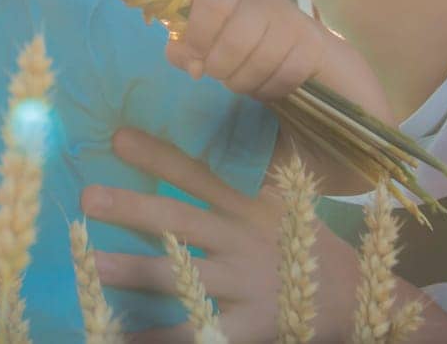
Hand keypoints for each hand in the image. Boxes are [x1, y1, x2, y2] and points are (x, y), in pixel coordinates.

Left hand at [81, 128, 361, 342]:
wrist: (358, 300)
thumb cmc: (306, 244)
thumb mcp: (285, 202)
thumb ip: (250, 174)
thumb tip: (218, 124)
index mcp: (248, 206)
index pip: (198, 174)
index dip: (158, 155)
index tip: (117, 138)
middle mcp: (242, 240)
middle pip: (180, 221)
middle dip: (133, 208)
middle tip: (88, 198)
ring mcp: (244, 284)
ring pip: (181, 275)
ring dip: (134, 270)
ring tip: (92, 264)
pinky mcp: (248, 325)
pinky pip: (195, 331)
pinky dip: (158, 335)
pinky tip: (119, 336)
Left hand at [166, 0, 335, 100]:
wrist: (291, 34)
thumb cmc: (236, 31)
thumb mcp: (204, 30)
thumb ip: (184, 46)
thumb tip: (193, 67)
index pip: (210, 4)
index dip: (197, 37)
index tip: (196, 55)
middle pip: (235, 42)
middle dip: (219, 68)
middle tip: (218, 72)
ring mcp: (291, 20)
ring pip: (260, 64)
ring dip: (241, 82)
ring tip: (236, 79)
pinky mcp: (311, 45)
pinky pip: (284, 78)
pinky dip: (266, 89)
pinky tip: (259, 83)